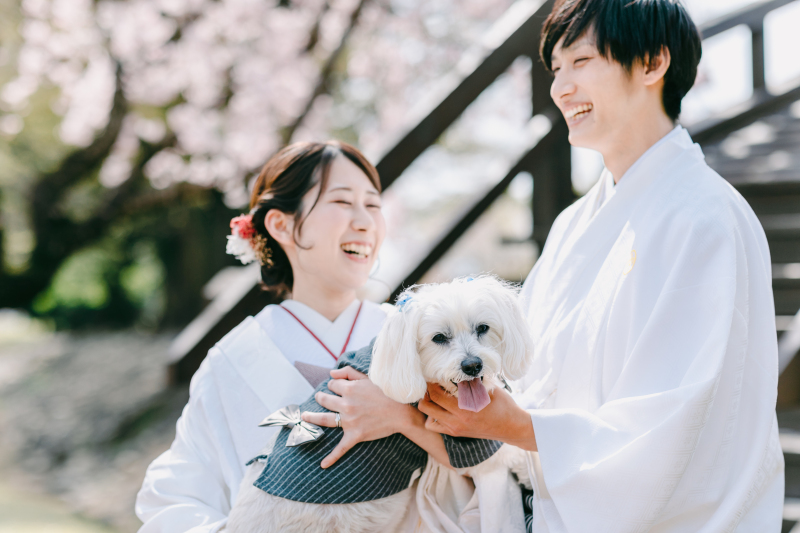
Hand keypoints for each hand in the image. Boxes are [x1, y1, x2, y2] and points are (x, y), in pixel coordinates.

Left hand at [301, 366, 414, 467]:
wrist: (401, 412)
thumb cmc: (386, 392)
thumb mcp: (368, 377)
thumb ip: (348, 372)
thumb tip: (330, 373)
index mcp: (349, 389)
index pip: (332, 384)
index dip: (334, 385)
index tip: (338, 387)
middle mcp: (346, 404)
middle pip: (324, 399)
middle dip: (321, 397)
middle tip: (319, 397)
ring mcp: (349, 421)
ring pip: (324, 419)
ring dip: (311, 418)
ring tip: (304, 417)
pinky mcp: (355, 435)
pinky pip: (341, 448)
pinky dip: (331, 457)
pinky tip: (323, 464)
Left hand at [418, 383, 536, 450]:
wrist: (512, 427)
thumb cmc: (503, 405)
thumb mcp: (489, 388)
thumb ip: (472, 381)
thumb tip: (457, 367)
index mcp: (465, 409)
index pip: (436, 393)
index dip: (431, 381)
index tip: (433, 373)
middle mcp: (457, 421)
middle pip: (427, 405)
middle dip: (426, 391)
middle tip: (432, 382)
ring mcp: (455, 429)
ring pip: (428, 417)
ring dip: (428, 404)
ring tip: (435, 395)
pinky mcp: (456, 433)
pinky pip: (434, 426)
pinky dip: (433, 417)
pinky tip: (441, 408)